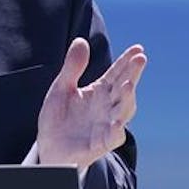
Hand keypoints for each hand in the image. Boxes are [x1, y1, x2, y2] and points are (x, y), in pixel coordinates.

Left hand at [36, 39, 146, 174]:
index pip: (117, 73)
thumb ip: (72, 67)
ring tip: (128, 85)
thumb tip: (81, 41)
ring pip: (123, 112)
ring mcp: (105, 125)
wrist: (48, 147)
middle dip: (133, 74)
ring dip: (127, 99)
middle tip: (140, 59)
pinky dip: (116, 132)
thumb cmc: (58, 118)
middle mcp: (107, 107)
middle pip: (124, 88)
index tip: (138, 48)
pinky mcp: (99, 144)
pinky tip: (117, 124)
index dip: (127, 61)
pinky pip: (112, 138)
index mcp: (99, 92)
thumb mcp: (61, 88)